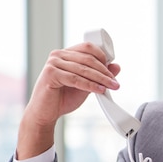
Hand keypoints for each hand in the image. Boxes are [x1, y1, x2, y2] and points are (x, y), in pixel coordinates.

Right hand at [16, 42, 120, 158]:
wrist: (45, 113)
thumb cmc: (63, 98)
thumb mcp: (86, 85)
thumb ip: (98, 75)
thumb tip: (116, 66)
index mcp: (66, 54)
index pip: (88, 47)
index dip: (102, 57)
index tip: (112, 70)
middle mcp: (58, 55)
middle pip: (88, 59)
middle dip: (105, 71)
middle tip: (115, 82)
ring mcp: (53, 63)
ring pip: (83, 69)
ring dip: (101, 79)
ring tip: (111, 86)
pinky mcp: (50, 74)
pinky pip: (76, 79)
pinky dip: (90, 85)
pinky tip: (100, 90)